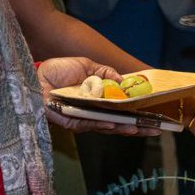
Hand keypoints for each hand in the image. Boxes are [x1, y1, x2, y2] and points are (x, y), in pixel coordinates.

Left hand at [37, 57, 159, 134]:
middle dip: (140, 127)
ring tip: (142, 129)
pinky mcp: (72, 122)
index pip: (122, 111)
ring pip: (109, 127)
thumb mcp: (86, 65)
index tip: (157, 116)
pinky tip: (118, 125)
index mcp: (98, 100)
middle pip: (120, 123)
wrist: (35, 75)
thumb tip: (124, 80)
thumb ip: (105, 73)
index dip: (139, 114)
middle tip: (158, 129)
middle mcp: (93, 112)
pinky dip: (105, 125)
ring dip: (126, 128)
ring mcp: (84, 119)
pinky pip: (91, 125)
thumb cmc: (57, 71)